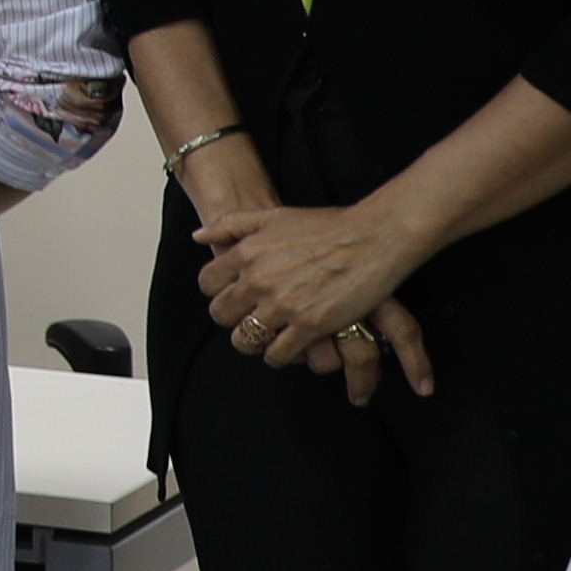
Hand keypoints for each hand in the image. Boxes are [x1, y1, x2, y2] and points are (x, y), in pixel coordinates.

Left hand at [196, 192, 430, 381]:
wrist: (372, 238)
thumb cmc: (327, 225)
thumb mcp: (273, 216)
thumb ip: (232, 224)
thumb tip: (199, 236)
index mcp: (245, 253)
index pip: (208, 284)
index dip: (219, 291)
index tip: (234, 293)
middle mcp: (257, 281)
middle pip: (222, 315)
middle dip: (234, 318)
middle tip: (251, 316)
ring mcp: (282, 306)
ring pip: (246, 339)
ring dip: (255, 340)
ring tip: (268, 335)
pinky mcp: (308, 326)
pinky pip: (277, 354)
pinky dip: (280, 354)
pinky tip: (290, 345)